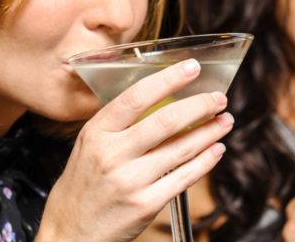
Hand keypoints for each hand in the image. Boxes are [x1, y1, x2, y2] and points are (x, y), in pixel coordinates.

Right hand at [36, 59, 232, 241]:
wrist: (69, 232)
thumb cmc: (82, 186)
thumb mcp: (88, 146)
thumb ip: (117, 124)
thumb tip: (160, 98)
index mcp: (96, 133)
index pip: (136, 97)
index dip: (168, 79)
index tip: (192, 68)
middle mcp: (112, 154)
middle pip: (165, 121)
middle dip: (200, 106)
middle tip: (218, 97)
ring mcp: (130, 181)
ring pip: (181, 149)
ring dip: (209, 132)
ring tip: (225, 121)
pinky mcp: (146, 204)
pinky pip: (184, 177)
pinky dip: (205, 161)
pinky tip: (216, 150)